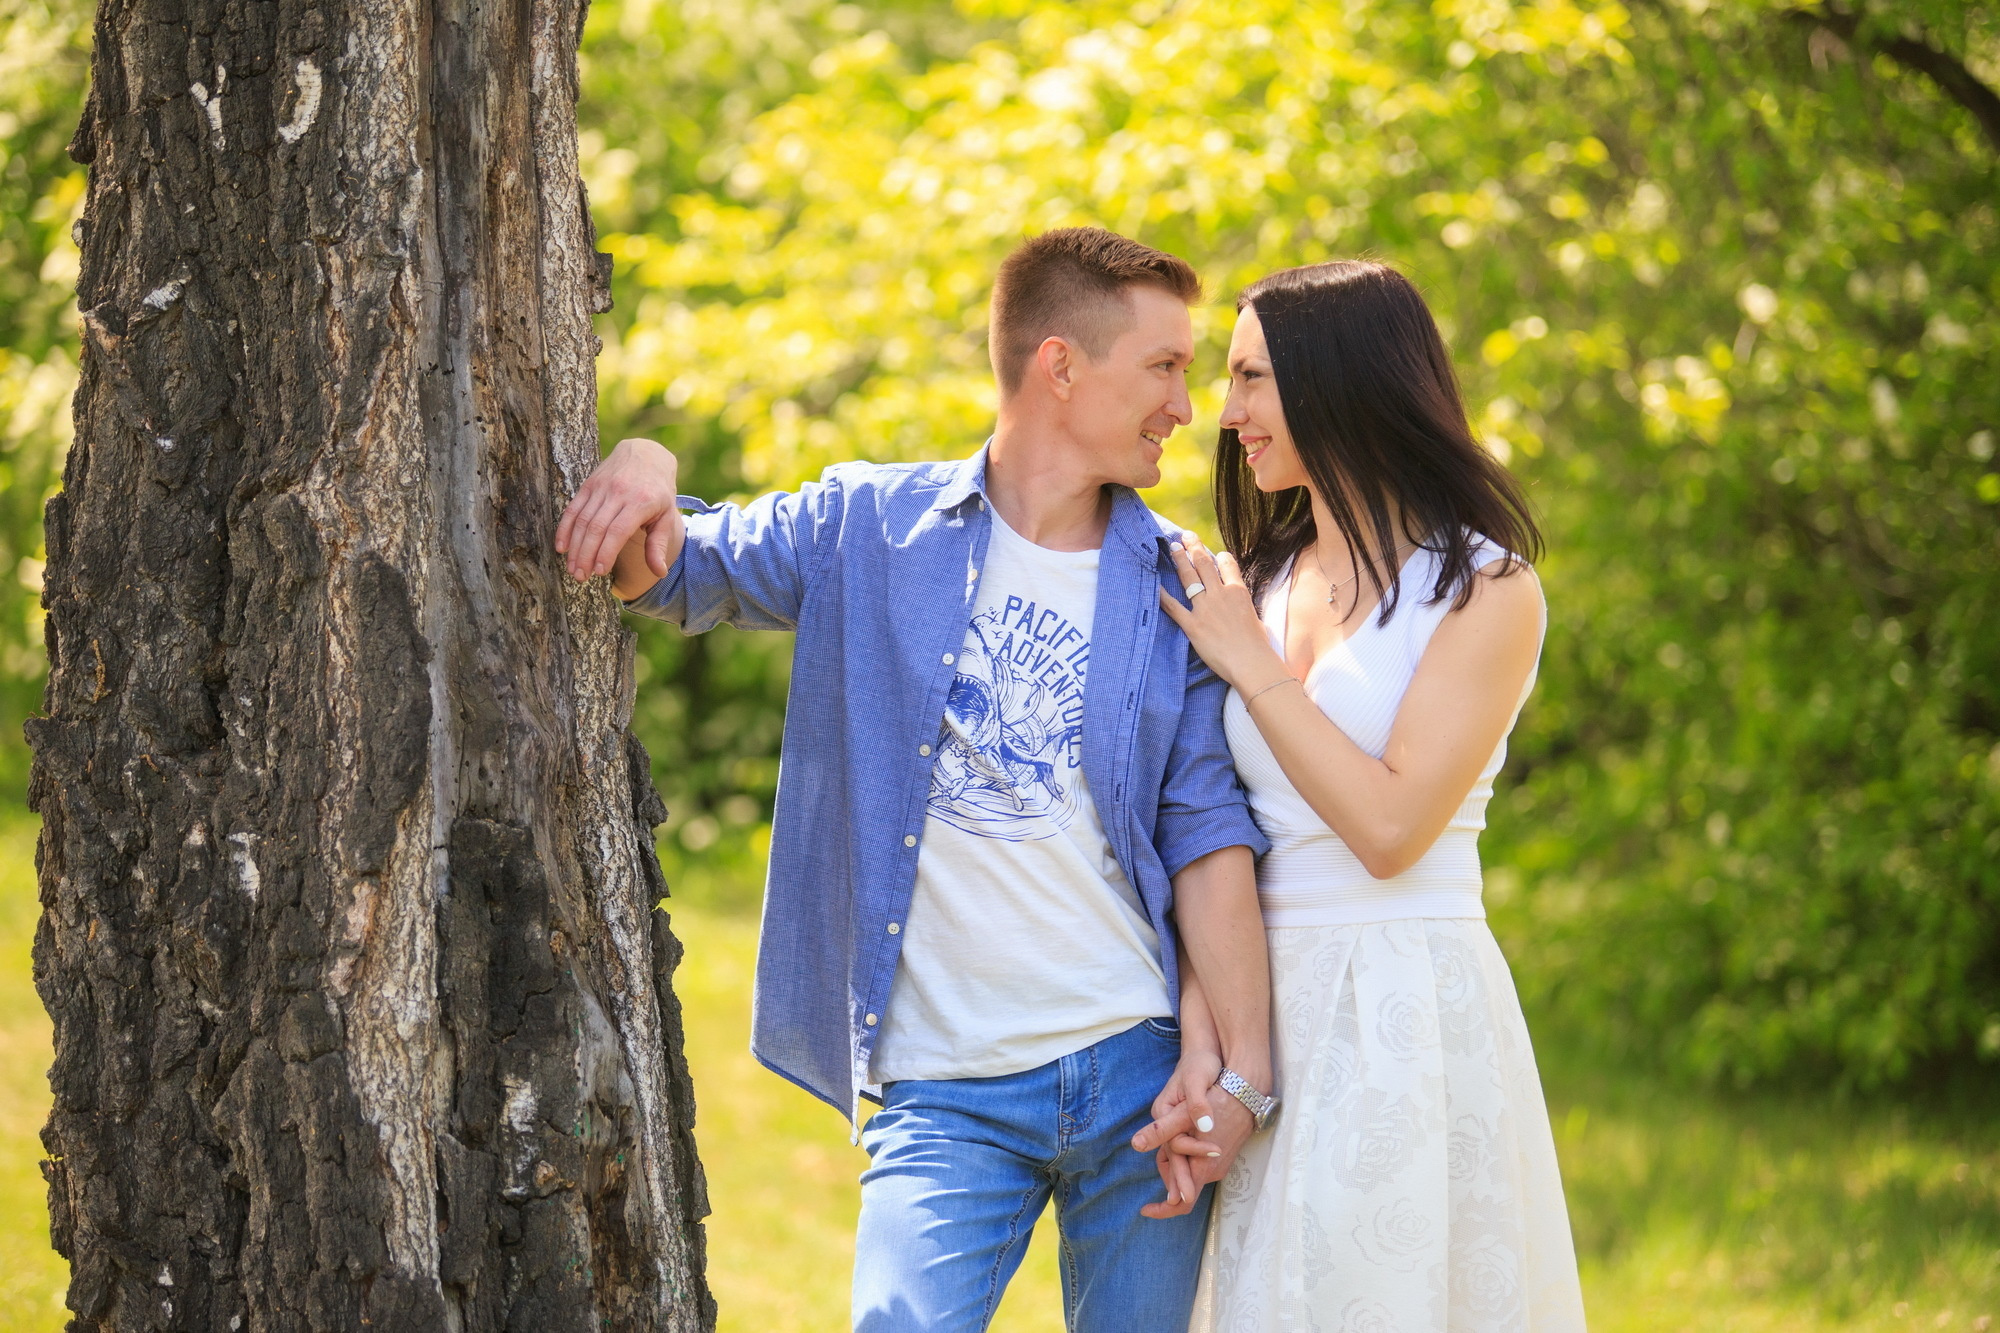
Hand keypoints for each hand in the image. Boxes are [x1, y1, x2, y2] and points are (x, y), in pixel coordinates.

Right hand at [555, 437, 684, 590]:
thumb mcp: (666, 515)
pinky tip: (561, 547)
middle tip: (581, 577)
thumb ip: (659, 544)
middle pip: (596, 528)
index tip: (600, 572)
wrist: (646, 454)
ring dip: (575, 547)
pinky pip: (573, 509)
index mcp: (640, 502)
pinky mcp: (588, 485)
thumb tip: (660, 573)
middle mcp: (618, 493)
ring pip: (582, 520)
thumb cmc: (658, 491)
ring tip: (573, 568)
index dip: (606, 552)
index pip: (618, 531)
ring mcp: (601, 487)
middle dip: (586, 555)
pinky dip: (565, 528)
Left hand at [1133, 1055, 1254, 1219]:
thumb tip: (1136, 1144)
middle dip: (1167, 1173)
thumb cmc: (1219, 1097)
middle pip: (1183, 1186)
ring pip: (1190, 1173)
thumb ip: (1162, 1131)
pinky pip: (1199, 1163)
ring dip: (1176, 1163)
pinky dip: (1185, 1156)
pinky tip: (1181, 1135)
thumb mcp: (1185, 1113)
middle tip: (1157, 1151)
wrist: (1248, 1086)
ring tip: (1169, 1138)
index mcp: (1203, 1166)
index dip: (1162, 1210)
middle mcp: (1213, 1170)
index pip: (1182, 1202)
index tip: (1144, 1210)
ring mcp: (1220, 1163)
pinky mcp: (1223, 1154)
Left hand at [1157, 533, 1287, 693]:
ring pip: (1189, 577)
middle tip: (1186, 536)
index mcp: (1238, 592)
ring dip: (1180, 560)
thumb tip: (1239, 605)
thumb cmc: (1258, 646)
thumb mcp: (1255, 618)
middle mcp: (1220, 594)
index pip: (1227, 564)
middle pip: (1204, 564)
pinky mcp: (1193, 625)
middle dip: (1194, 548)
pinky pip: (1174, 607)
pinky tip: (1155, 585)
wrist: (1251, 662)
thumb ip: (1242, 607)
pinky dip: (1163, 596)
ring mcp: (1205, 608)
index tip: (1214, 553)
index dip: (1219, 556)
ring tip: (1173, 547)